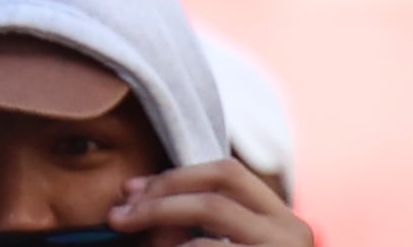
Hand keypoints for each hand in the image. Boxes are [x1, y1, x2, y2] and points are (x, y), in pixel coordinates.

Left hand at [103, 159, 313, 243]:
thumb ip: (192, 227)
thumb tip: (132, 200)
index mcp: (282, 219)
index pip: (227, 173)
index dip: (175, 177)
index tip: (131, 191)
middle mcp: (293, 232)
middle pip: (217, 188)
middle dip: (162, 195)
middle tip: (119, 215)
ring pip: (209, 217)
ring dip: (162, 222)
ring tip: (138, 239)